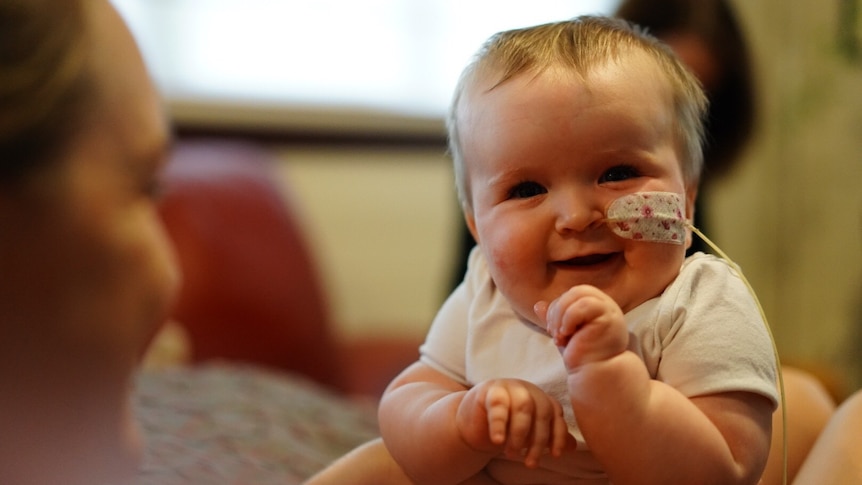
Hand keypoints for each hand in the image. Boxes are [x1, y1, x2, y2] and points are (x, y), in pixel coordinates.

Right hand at [456, 379, 570, 468]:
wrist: (473, 421)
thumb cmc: (506, 427)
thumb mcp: (529, 433)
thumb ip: (549, 436)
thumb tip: (573, 447)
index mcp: (541, 397)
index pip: (556, 414)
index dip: (558, 435)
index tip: (555, 455)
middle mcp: (528, 389)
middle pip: (542, 411)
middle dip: (538, 440)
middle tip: (529, 463)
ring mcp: (509, 387)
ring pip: (523, 407)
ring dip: (520, 434)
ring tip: (512, 454)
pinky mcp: (489, 391)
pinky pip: (498, 406)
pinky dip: (500, 425)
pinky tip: (498, 441)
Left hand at [535, 285, 628, 370]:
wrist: (595, 374)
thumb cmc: (582, 356)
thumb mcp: (564, 333)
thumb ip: (554, 318)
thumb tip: (537, 305)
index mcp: (596, 305)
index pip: (572, 294)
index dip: (557, 307)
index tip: (552, 330)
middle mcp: (606, 304)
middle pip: (575, 291)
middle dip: (557, 310)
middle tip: (554, 332)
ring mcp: (610, 310)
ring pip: (578, 294)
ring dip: (561, 314)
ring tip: (560, 335)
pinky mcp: (609, 318)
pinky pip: (584, 305)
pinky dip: (569, 318)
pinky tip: (567, 335)